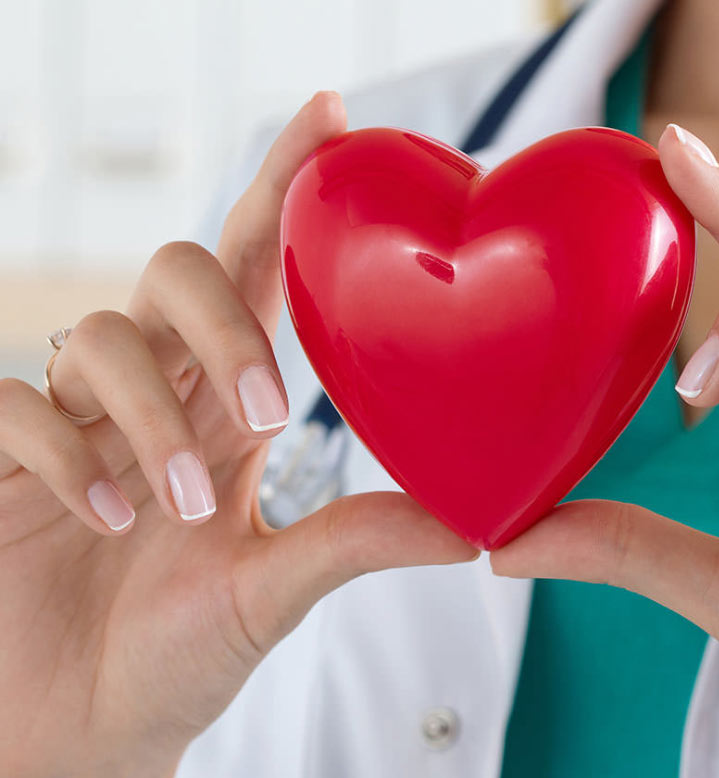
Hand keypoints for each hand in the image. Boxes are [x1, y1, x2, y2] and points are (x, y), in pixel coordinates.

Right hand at [0, 93, 475, 777]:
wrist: (78, 731)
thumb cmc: (173, 659)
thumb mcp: (273, 595)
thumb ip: (355, 545)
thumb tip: (471, 527)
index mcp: (226, 411)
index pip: (260, 274)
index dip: (286, 193)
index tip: (331, 117)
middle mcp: (156, 397)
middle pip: (178, 272)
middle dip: (223, 318)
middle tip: (265, 412)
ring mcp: (75, 422)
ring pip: (99, 335)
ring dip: (147, 414)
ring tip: (172, 504)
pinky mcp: (0, 458)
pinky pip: (12, 403)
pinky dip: (62, 448)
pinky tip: (103, 512)